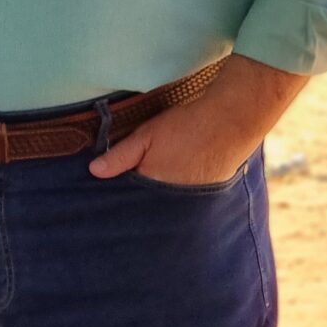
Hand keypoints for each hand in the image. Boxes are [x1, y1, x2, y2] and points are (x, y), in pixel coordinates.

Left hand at [89, 52, 305, 185]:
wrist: (232, 122)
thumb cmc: (187, 127)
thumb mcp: (147, 136)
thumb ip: (120, 156)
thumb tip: (94, 172)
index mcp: (154, 188)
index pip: (128, 199)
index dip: (118, 192)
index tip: (105, 191)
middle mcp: (172, 202)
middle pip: (147, 204)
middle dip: (137, 199)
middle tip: (128, 187)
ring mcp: (192, 201)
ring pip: (166, 202)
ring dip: (158, 196)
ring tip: (154, 183)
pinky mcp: (207, 195)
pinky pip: (184, 200)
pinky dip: (176, 192)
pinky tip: (176, 178)